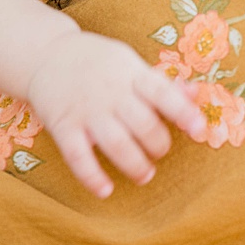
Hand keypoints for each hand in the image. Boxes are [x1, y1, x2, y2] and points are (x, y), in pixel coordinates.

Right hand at [24, 29, 208, 197]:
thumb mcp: (130, 63)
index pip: (162, 93)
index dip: (183, 112)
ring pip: (116, 144)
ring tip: (145, 175)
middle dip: (158, 145)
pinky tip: (105, 191)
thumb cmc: (98, 62)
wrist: (45, 54)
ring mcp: (86, 111)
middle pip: (143, 124)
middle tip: (160, 152)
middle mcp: (111, 93)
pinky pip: (78, 156)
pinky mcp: (63, 126)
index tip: (199, 129)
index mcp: (132, 74)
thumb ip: (161, 83)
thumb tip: (196, 92)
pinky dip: (92, 176)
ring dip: (135, 164)